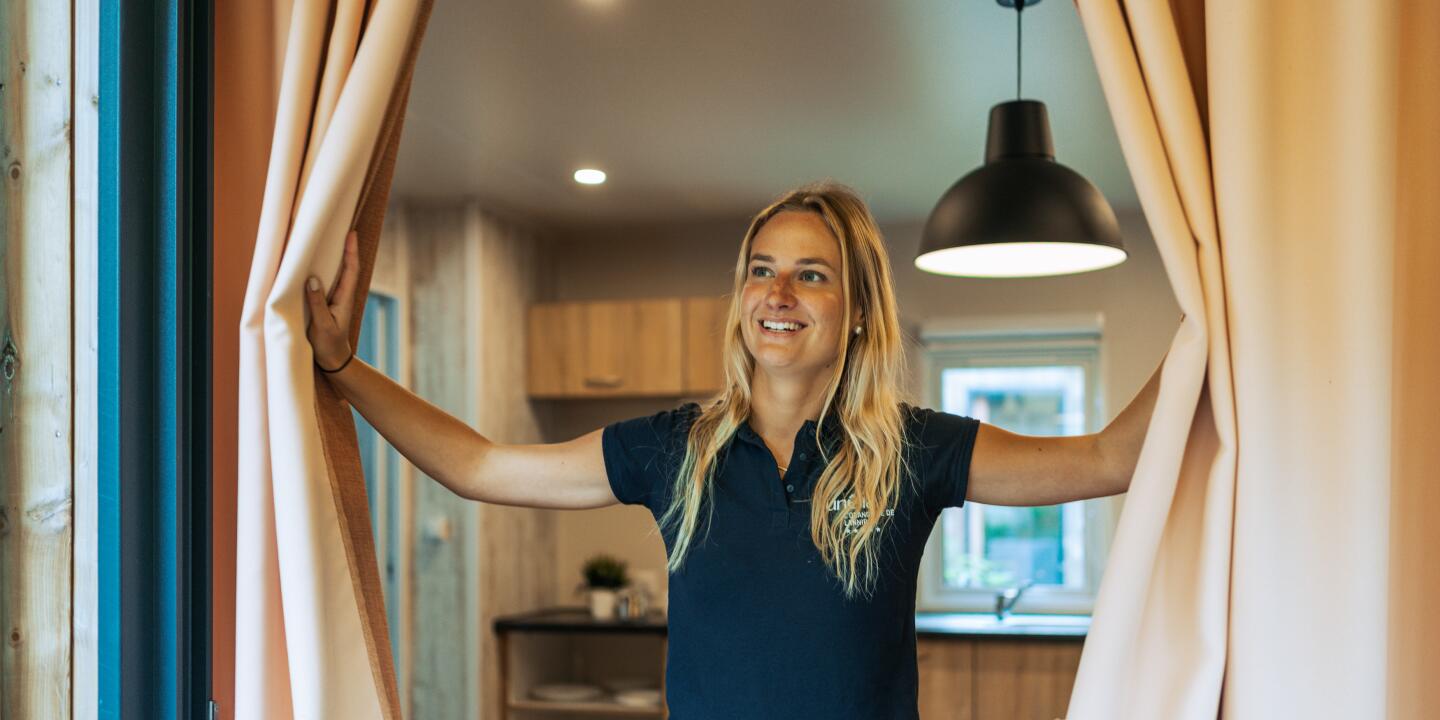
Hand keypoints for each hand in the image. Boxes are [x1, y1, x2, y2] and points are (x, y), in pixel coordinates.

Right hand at [305, 230, 358, 371]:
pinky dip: (325, 270)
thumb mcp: (322, 325)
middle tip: (343, 227)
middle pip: (346, 267)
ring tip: (331, 239)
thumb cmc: (329, 345)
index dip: (351, 251)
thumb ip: (317, 303)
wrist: (333, 361)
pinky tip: (317, 263)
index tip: (351, 234)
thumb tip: (312, 279)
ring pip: (337, 274)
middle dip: (346, 248)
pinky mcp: (327, 304)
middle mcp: (342, 296)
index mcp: (345, 298)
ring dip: (336, 257)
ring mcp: (335, 299)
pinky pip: (327, 282)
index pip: (351, 270)